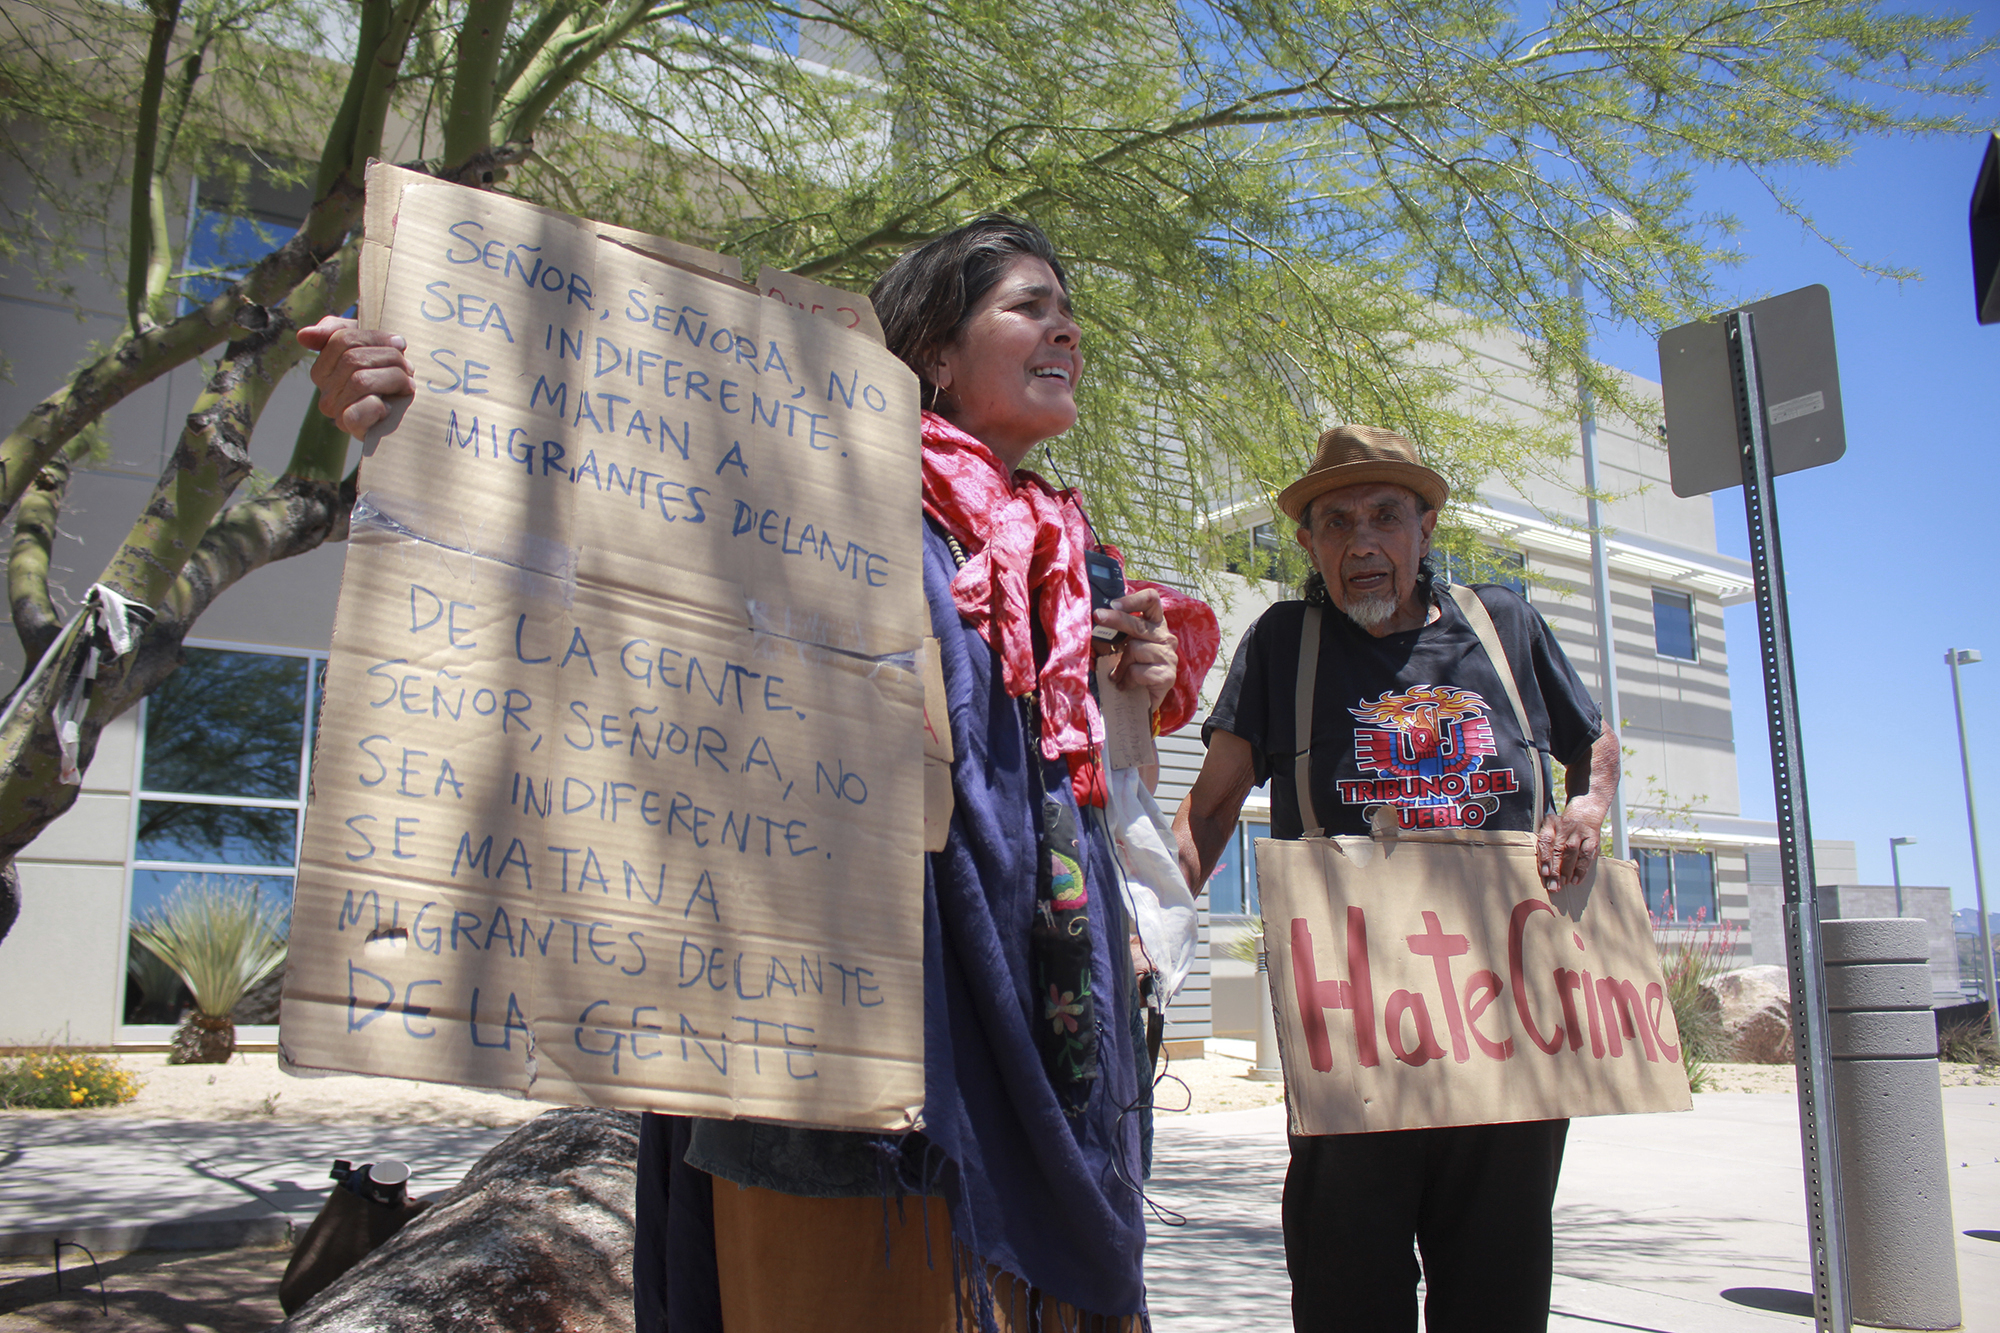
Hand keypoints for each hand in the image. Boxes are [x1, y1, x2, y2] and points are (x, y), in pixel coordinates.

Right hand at [299, 316, 414, 436]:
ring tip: (407, 383)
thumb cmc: (386, 371)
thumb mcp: (363, 343)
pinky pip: (359, 412)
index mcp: (323, 369)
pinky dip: (379, 406)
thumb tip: (303, 335)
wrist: (410, 410)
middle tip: (409, 367)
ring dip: (395, 378)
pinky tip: (390, 407)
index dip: (377, 338)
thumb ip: (334, 330)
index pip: (344, 340)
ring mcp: (337, 412)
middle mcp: (325, 392)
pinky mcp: (352, 429)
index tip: (400, 344)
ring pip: (361, 380)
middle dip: (390, 358)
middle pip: (354, 358)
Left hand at [1094, 587, 1177, 714]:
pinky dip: (1127, 680)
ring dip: (1120, 665)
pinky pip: (1138, 671)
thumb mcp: (1119, 648)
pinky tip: (1126, 685)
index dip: (1134, 599)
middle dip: (1116, 619)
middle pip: (1139, 624)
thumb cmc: (1130, 671)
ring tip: (1118, 676)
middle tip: (1098, 616)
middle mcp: (1165, 637)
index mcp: (1154, 625)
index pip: (1152, 601)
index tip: (1113, 603)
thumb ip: (1112, 635)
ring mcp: (1169, 656)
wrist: (1141, 704)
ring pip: (1135, 650)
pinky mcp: (1168, 676)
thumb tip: (1090, 624)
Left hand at [1537, 802, 1604, 890]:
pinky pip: (1586, 855)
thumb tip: (1542, 874)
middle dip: (1555, 870)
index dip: (1545, 858)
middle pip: (1558, 849)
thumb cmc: (1561, 833)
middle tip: (1553, 886)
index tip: (1545, 873)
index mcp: (1550, 823)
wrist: (1583, 818)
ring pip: (1572, 851)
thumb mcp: (1551, 833)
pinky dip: (1581, 869)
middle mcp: (1564, 825)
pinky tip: (1576, 880)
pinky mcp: (1592, 837)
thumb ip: (1545, 848)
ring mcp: (1579, 830)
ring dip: (1567, 870)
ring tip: (1563, 883)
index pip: (1545, 841)